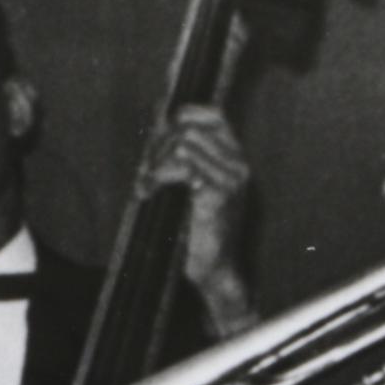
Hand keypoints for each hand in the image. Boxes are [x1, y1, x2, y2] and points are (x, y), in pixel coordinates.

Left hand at [137, 110, 256, 337]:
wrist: (215, 270)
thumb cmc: (198, 231)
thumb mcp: (193, 187)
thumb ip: (184, 158)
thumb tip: (159, 125)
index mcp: (235, 159)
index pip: (213, 115)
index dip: (183, 116)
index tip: (160, 134)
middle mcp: (238, 164)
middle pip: (190, 128)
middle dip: (159, 145)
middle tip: (145, 171)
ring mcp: (232, 178)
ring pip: (184, 144)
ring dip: (156, 162)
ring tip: (146, 184)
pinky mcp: (219, 194)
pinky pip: (182, 167)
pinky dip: (158, 177)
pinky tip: (147, 193)